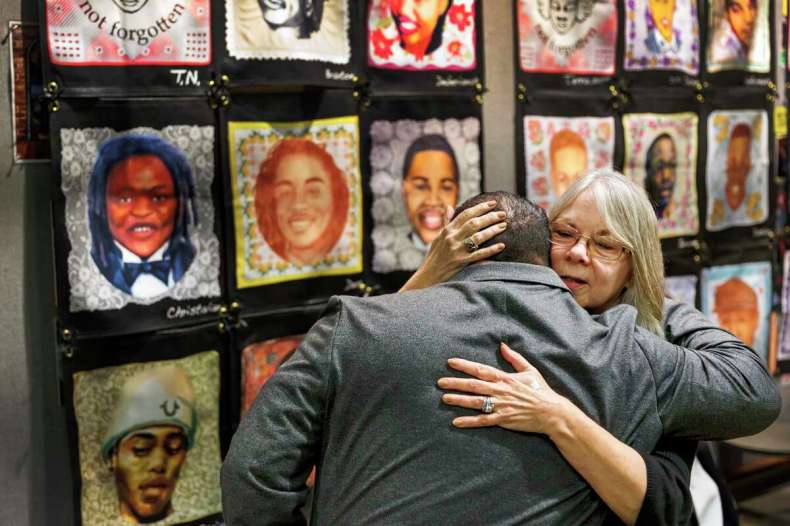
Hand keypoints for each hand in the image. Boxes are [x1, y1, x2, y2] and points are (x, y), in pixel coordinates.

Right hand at [400, 200, 506, 290]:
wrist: (428, 275)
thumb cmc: (434, 256)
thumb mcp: (438, 237)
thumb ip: (446, 223)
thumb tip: (449, 207)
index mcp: (447, 231)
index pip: (465, 214)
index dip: (480, 207)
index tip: (492, 203)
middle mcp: (452, 238)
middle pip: (474, 223)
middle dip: (490, 217)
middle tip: (503, 213)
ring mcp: (457, 250)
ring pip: (478, 237)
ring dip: (492, 230)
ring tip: (504, 225)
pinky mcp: (461, 262)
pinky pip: (479, 255)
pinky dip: (491, 250)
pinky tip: (501, 246)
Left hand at [437, 343, 569, 434]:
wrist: (552, 412)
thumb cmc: (541, 390)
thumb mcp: (529, 370)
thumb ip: (514, 358)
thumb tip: (502, 345)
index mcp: (505, 378)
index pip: (481, 369)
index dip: (465, 365)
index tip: (450, 362)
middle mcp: (500, 391)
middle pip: (473, 385)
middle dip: (455, 383)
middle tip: (440, 382)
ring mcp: (501, 406)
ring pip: (475, 402)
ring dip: (459, 400)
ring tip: (444, 398)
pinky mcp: (503, 419)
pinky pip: (483, 420)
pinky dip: (469, 422)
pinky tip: (456, 422)